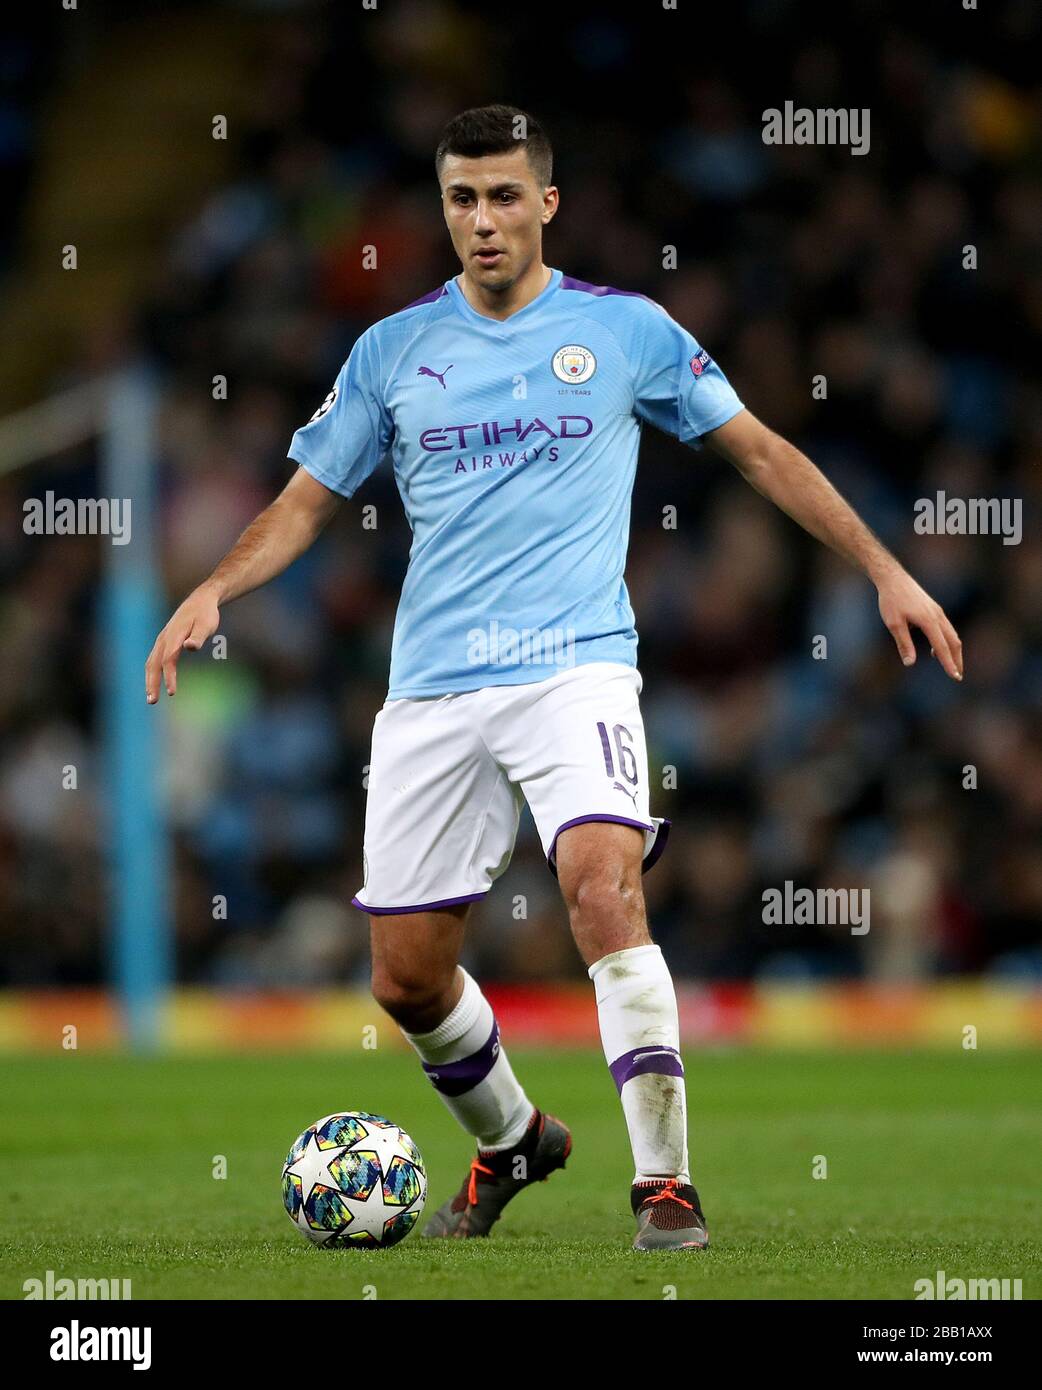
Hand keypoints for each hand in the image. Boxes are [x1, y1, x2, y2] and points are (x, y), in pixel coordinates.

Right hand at [145, 585, 220, 701]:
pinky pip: (153, 660)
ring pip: (151, 662)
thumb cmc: (206, 615)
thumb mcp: (207, 624)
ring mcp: (161, 640)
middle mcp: (164, 638)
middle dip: (152, 683)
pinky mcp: (163, 642)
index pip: (168, 660)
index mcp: (174, 636)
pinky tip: (155, 684)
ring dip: (149, 680)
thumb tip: (189, 647)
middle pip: (153, 664)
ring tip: (151, 698)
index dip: (169, 677)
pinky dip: (152, 673)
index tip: (172, 693)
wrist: (200, 601)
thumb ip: (198, 637)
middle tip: (152, 701)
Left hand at [876, 569, 962, 680]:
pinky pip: (946, 628)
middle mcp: (938, 616)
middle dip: (957, 660)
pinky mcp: (934, 609)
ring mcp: (938, 612)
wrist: (893, 578)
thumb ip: (904, 644)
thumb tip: (910, 663)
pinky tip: (935, 650)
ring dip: (953, 651)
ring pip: (952, 634)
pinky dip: (946, 641)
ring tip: (952, 666)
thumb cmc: (891, 601)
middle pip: (954, 642)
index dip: (949, 663)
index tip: (955, 677)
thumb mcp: (894, 624)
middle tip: (958, 676)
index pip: (942, 647)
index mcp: (929, 621)